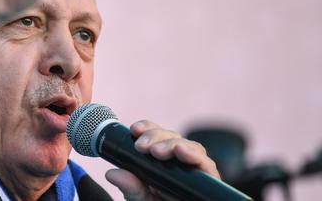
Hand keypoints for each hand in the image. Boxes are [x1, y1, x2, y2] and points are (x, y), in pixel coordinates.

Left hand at [105, 120, 219, 200]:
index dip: (147, 128)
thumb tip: (113, 174)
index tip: (134, 129)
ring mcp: (194, 169)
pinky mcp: (209, 179)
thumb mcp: (142, 200)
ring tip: (157, 151)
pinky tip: (181, 151)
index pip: (156, 136)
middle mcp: (179, 162)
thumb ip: (131, 188)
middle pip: (171, 137)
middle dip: (155, 136)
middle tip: (141, 146)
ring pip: (187, 145)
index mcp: (162, 162)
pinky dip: (194, 155)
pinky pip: (206, 163)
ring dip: (171, 144)